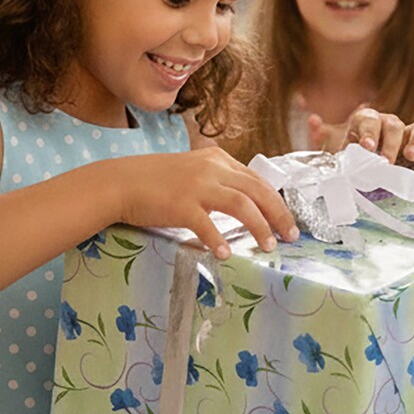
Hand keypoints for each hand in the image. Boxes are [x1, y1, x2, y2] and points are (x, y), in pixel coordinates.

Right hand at [115, 146, 298, 258]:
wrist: (121, 181)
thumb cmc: (157, 181)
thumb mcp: (194, 170)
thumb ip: (220, 180)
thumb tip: (248, 200)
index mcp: (218, 159)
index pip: (258, 180)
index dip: (278, 201)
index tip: (289, 220)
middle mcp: (212, 169)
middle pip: (258, 191)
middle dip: (279, 215)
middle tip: (292, 236)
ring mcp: (197, 186)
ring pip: (241, 205)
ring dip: (260, 227)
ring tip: (269, 246)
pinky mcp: (180, 204)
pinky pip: (206, 225)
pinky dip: (219, 240)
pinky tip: (226, 254)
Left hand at [308, 106, 413, 174]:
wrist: (365, 173)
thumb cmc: (351, 159)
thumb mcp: (333, 149)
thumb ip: (323, 136)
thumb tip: (312, 121)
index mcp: (367, 122)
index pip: (369, 120)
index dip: (368, 132)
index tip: (367, 148)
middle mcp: (390, 124)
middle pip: (394, 124)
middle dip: (390, 143)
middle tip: (385, 162)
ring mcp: (409, 136)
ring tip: (410, 158)